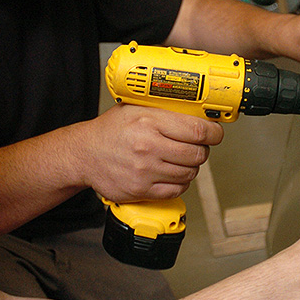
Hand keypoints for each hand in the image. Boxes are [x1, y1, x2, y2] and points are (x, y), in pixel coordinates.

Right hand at [78, 103, 223, 201]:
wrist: (83, 154)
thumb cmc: (109, 131)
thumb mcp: (134, 108)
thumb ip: (164, 110)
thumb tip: (198, 112)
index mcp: (148, 121)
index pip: (197, 130)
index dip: (213, 133)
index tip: (215, 133)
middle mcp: (148, 147)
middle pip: (197, 154)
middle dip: (203, 150)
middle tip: (197, 145)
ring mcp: (145, 171)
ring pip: (189, 173)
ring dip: (191, 167)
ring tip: (181, 159)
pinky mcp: (141, 190)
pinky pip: (177, 189)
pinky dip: (180, 182)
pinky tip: (172, 174)